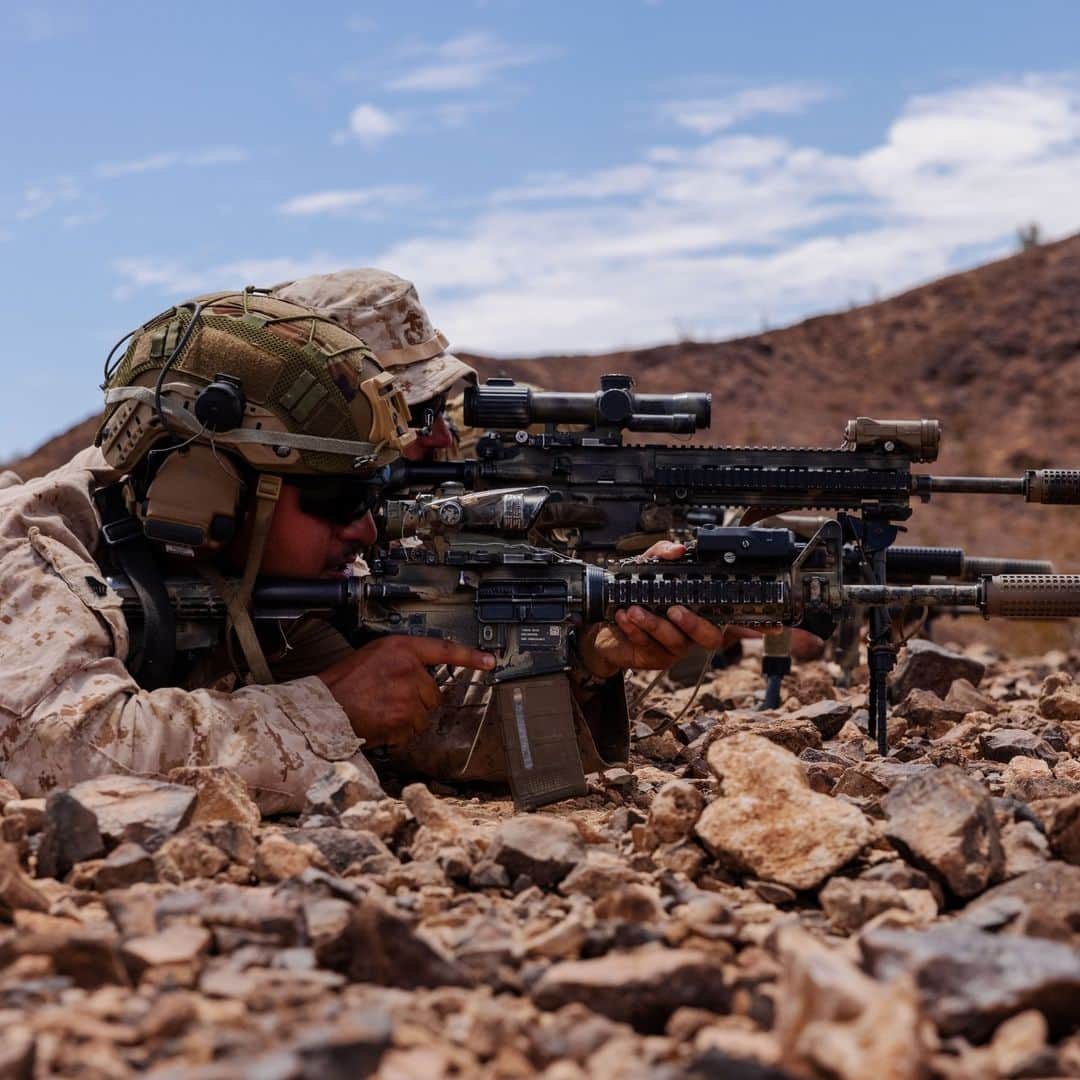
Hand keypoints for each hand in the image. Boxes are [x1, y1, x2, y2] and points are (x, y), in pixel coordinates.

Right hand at [318, 636, 493, 747]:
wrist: (324, 707)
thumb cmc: (343, 683)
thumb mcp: (375, 656)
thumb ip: (402, 660)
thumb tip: (422, 675)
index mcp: (401, 649)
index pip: (444, 649)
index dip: (470, 656)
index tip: (490, 661)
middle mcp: (409, 670)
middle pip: (433, 692)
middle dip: (417, 700)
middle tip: (390, 699)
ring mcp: (408, 695)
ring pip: (423, 715)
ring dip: (407, 718)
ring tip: (381, 710)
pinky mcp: (404, 719)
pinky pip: (411, 731)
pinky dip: (398, 733)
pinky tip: (380, 724)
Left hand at [578, 540, 728, 677]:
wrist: (605, 622)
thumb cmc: (634, 595)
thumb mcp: (646, 567)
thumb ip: (662, 554)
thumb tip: (678, 550)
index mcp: (697, 610)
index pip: (724, 615)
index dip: (737, 618)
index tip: (723, 606)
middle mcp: (691, 632)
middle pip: (710, 638)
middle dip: (694, 625)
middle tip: (674, 610)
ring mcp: (674, 648)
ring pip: (674, 642)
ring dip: (653, 624)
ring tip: (634, 610)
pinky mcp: (653, 658)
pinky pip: (648, 645)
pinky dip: (633, 630)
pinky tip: (622, 616)